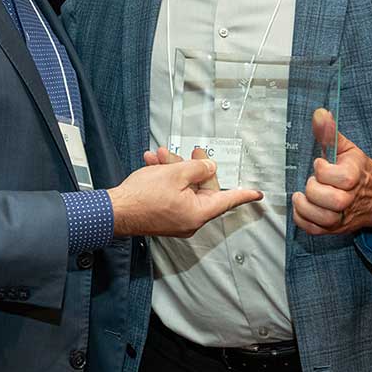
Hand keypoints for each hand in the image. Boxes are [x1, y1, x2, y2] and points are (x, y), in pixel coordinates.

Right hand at [110, 152, 261, 237]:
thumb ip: (197, 168)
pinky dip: (165, 179)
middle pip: (202, 189)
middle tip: (192, 152)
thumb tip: (208, 167)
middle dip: (193, 167)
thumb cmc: (141, 197)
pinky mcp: (164, 216)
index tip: (257, 193)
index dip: (243, 194)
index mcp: (198, 213)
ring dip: (174, 169)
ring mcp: (176, 219)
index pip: (227, 200)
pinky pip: (172, 194)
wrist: (114, 210)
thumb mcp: (175, 174)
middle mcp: (189, 220)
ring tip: (161, 156)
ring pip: (184, 188)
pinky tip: (154, 165)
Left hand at [292, 108, 371, 234]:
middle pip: (333, 201)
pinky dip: (303, 220)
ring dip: (306, 207)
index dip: (324, 170)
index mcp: (356, 176)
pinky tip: (301, 207)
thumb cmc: (359, 170)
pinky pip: (316, 231)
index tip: (320, 164)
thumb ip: (330, 133)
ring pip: (324, 219)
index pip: (342, 178)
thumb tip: (319, 113)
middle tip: (313, 182)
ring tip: (301, 195)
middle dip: (315, 189)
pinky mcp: (336, 228)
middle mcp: (352, 199)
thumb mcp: (347, 149)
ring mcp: (344, 216)